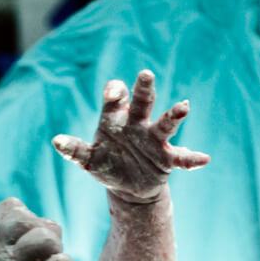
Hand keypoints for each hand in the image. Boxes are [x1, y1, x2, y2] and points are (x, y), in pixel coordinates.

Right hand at [0, 198, 73, 260]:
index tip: (22, 240)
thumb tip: (48, 227)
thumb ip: (22, 219)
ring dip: (56, 248)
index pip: (12, 206)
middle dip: (43, 231)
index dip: (27, 218)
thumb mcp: (11, 241)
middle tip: (40, 253)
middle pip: (27, 220)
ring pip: (47, 239)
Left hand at [52, 70, 209, 202]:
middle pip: (142, 101)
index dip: (114, 91)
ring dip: (174, 115)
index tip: (113, 93)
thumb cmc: (107, 164)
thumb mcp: (89, 159)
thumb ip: (74, 150)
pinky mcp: (167, 158)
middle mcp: (138, 123)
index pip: (116, 97)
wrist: (127, 186)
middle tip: (145, 74)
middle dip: (144, 88)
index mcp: (117, 118)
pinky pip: (182, 157)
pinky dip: (192, 159)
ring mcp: (154, 139)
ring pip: (165, 123)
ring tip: (184, 106)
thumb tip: (55, 141)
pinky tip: (204, 160)